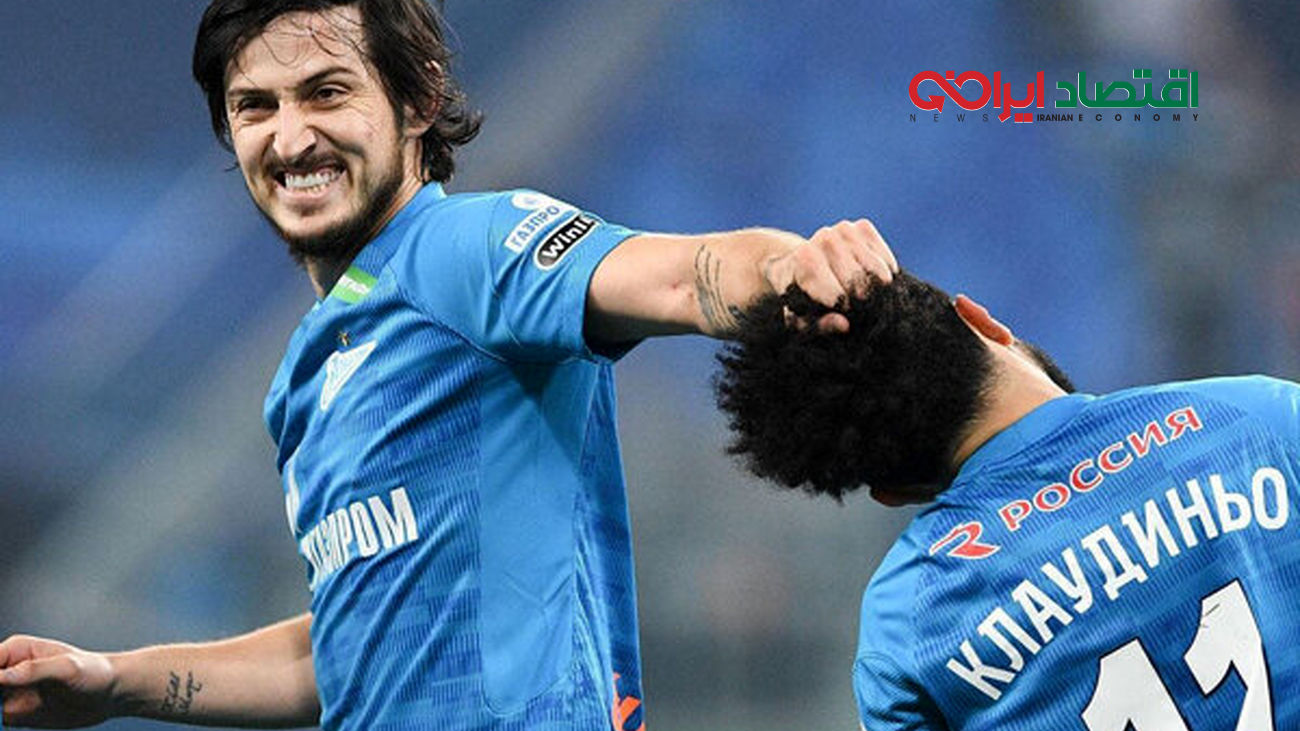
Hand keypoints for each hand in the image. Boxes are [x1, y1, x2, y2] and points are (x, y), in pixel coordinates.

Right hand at [1, 635, 116, 727]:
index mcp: (17, 651)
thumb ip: (33, 671)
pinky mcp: (19, 714)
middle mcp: (9, 672)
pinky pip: (1, 719)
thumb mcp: (67, 668)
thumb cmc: (95, 671)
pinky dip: (4, 720)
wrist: (112, 694)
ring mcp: (13, 693)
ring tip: (25, 705)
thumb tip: (1, 677)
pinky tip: (18, 717)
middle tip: (4, 701)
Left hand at [761, 219, 898, 331]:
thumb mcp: (800, 318)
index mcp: (806, 260)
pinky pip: (886, 258)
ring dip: (876, 288)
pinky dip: (885, 273)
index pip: (839, 296)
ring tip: (864, 294)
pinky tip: (872, 279)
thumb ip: (819, 325)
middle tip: (857, 306)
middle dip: (862, 301)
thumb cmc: (799, 297)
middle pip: (860, 284)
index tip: (843, 313)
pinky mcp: (862, 226)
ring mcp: (844, 229)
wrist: (795, 262)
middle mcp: (824, 239)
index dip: (846, 311)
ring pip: (877, 271)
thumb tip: (844, 324)